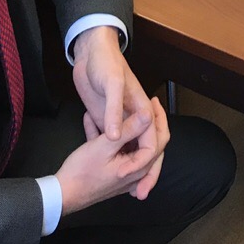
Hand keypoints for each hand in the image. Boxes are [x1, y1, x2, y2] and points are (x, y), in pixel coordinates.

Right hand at [55, 98, 168, 213]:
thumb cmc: (82, 172)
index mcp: (139, 167)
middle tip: (144, 102)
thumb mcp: (105, 146)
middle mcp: (136, 173)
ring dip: (127, 127)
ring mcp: (124, 173)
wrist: (63, 194)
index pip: (160, 140)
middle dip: (146, 121)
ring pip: (133, 145)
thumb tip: (148, 114)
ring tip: (120, 108)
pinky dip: (111, 137)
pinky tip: (93, 121)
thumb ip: (129, 129)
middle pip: (149, 142)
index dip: (159, 118)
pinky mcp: (112, 171)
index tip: (152, 101)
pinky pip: (117, 150)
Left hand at [71, 25, 165, 196]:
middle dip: (145, 172)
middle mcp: (134, 116)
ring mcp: (120, 118)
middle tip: (138, 193)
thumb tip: (117, 137)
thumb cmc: (104, 65)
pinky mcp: (106, 116)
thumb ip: (117, 113)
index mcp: (141, 110)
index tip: (133, 179)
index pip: (153, 142)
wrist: (90, 50)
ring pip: (130, 147)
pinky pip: (113, 138)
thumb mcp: (112, 87)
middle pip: (147, 148)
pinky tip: (99, 156)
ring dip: (128, 163)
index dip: (146, 164)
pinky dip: (108, 146)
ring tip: (123, 185)